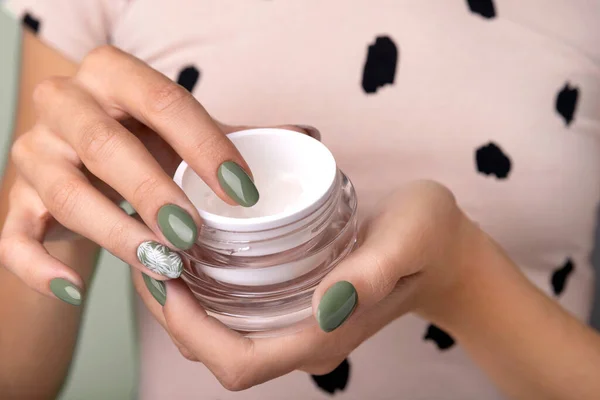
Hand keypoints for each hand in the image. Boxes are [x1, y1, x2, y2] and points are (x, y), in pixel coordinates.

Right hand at [0, 45, 311, 304]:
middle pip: (107, 145)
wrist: (77, 154)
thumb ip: (236, 134)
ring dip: (117, 233)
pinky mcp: (14, 201)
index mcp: (113, 75)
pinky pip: (14, 238)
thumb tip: (308, 138)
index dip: (207, 146)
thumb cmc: (140, 138)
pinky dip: (41, 268)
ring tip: (163, 265)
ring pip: (68, 195)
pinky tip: (77, 292)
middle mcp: (65, 105)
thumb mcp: (181, 129)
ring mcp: (34, 153)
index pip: (164, 101)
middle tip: (196, 231)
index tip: (245, 192)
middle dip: (154, 191)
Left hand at [133, 180, 482, 389]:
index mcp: (323, 336)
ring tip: (161, 252)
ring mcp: (297, 323)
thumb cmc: (427, 239)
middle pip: (217, 354)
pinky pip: (234, 311)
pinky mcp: (295, 302)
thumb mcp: (407, 241)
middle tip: (150, 257)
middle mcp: (303, 339)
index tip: (166, 281)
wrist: (441, 246)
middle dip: (173, 316)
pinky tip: (194, 251)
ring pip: (219, 334)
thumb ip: (373, 274)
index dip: (192, 332)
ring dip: (181, 304)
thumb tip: (325, 307)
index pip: (240, 363)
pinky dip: (203, 290)